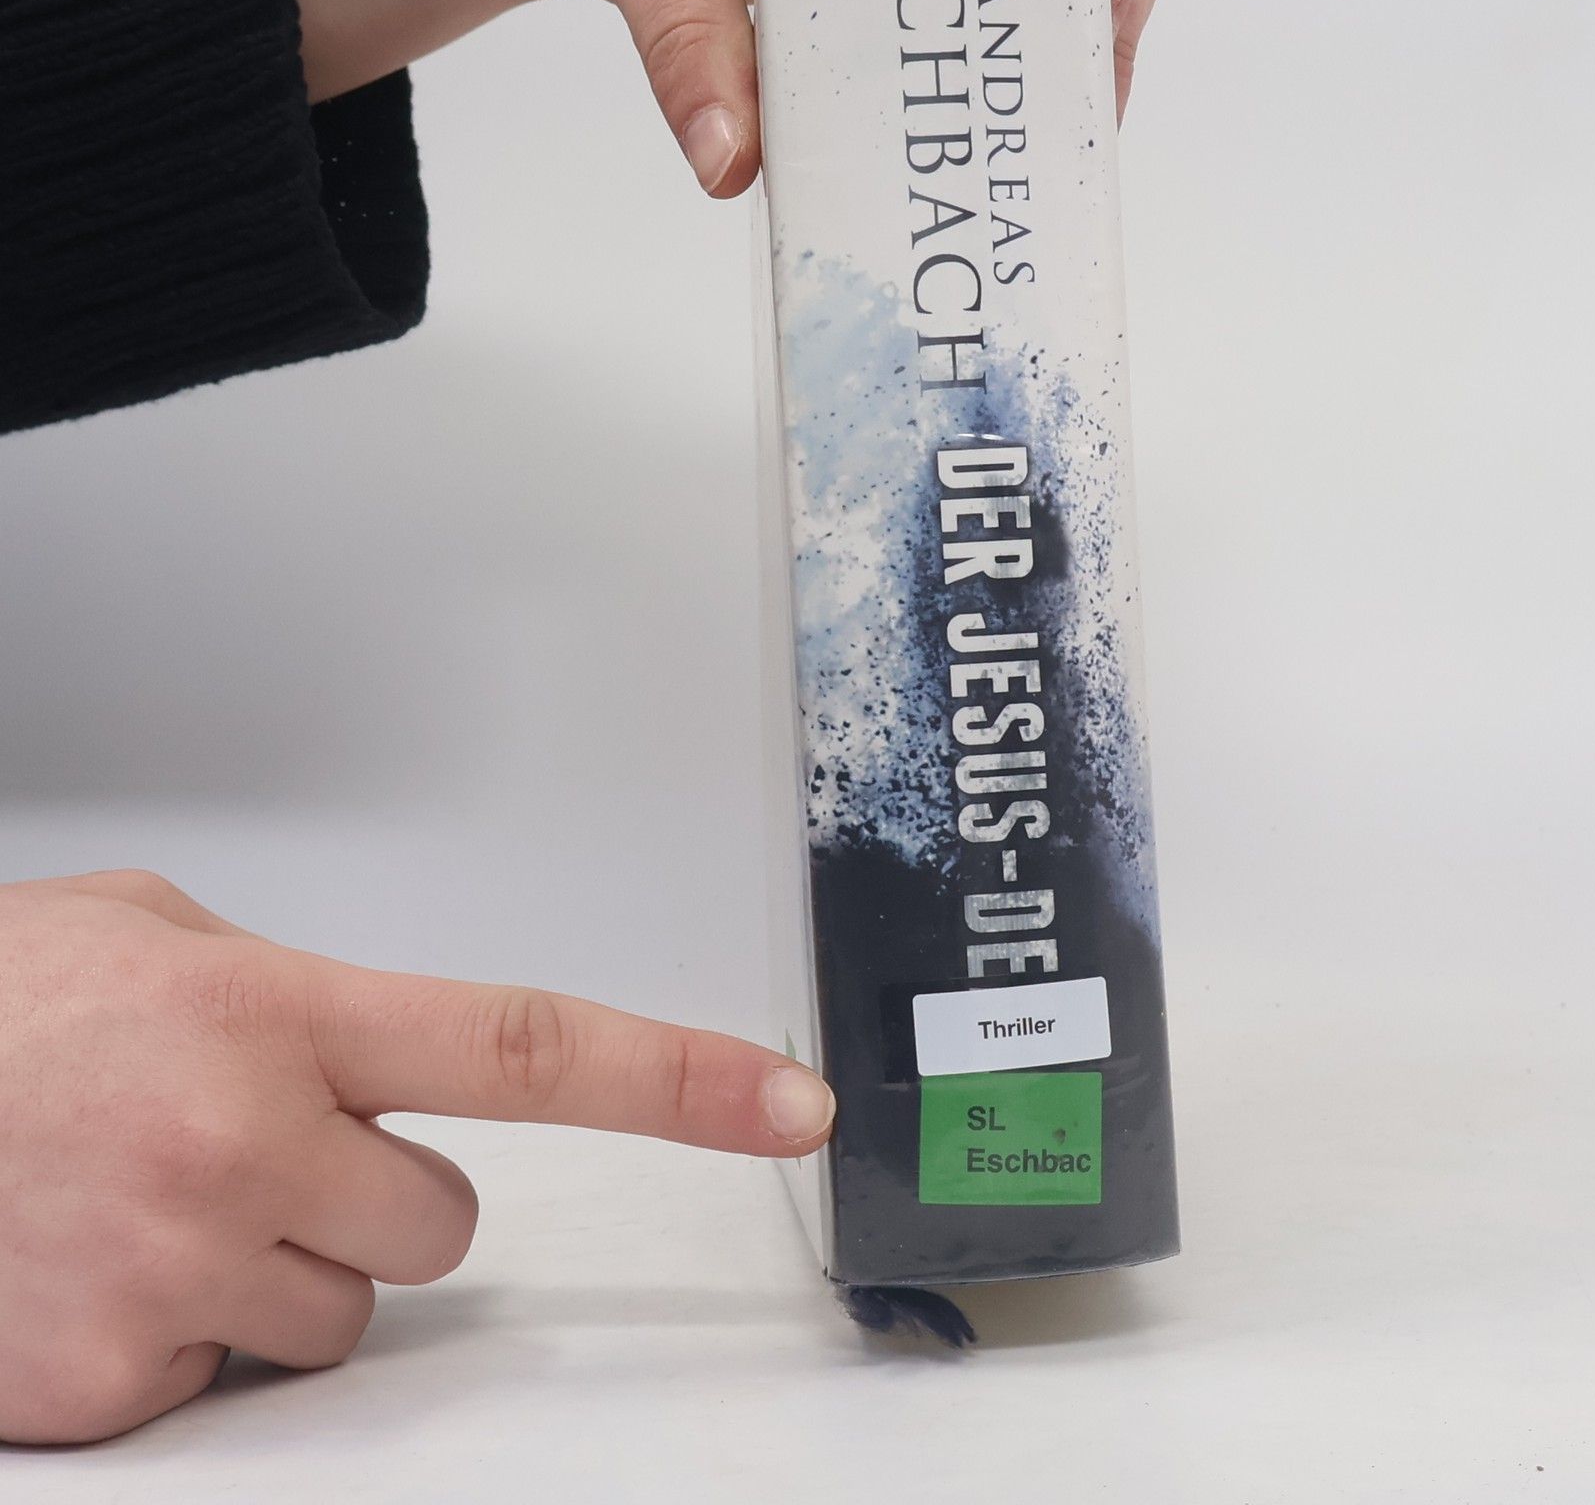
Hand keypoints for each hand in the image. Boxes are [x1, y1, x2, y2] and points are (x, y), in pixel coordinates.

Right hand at [0, 869, 834, 1445]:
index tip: (788, 1107)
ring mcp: (174, 1272)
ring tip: (159, 1196)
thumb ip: (299, 989)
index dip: (678, 1079)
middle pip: (442, 1222)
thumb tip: (393, 1051)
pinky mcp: (111, 1384)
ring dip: (284, 1267)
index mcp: (278, 1014)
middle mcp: (242, 1143)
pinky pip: (232, 1380)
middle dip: (377, 1194)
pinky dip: (187, 1337)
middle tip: (255, 1146)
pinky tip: (99, 1262)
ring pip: (349, 1311)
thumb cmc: (2, 1002)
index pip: (527, 1046)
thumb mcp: (164, 940)